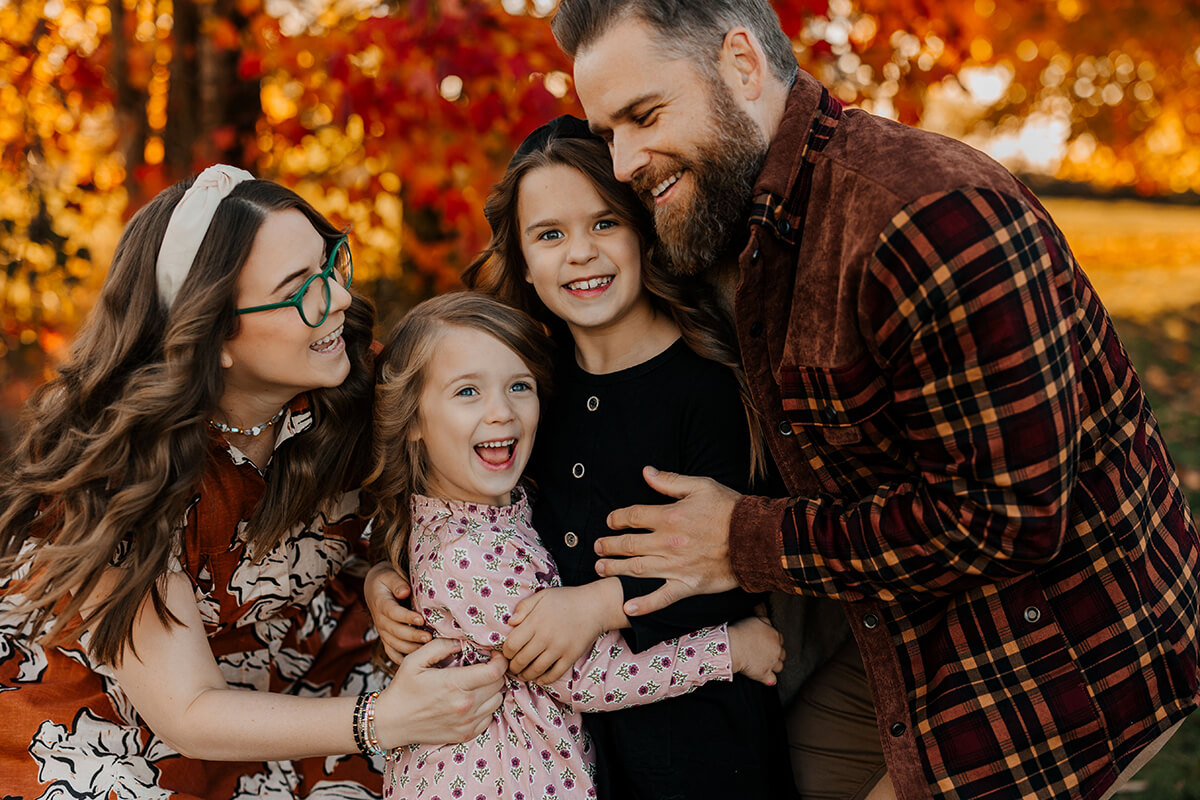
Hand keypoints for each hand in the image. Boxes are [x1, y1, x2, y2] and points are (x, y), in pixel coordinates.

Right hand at [364, 562, 430, 661]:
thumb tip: (404, 592)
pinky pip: (392, 652)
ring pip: (394, 644)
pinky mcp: (386, 638)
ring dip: (410, 648)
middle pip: (395, 631)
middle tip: (429, 638)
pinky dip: (402, 659)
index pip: (393, 612)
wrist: (375, 589)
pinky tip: (417, 663)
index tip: (421, 620)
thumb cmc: (387, 580)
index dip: (406, 617)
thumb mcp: (390, 575)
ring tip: (428, 649)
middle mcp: (380, 620)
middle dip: (413, 636)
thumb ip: (397, 583)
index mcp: (381, 603)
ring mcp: (383, 631)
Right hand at [375, 638, 507, 747]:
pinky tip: (472, 700)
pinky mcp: (466, 734)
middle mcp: (465, 706)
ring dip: (492, 690)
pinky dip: (486, 707)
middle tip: (484, 666)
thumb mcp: (415, 659)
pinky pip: (490, 717)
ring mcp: (467, 723)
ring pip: (497, 700)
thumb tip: (462, 642)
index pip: (495, 672)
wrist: (392, 722)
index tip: (495, 654)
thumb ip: (441, 645)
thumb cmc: (403, 688)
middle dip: (496, 672)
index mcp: (455, 685)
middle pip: (499, 684)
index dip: (500, 660)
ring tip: (477, 683)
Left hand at [502, 580, 625, 684]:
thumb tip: (510, 622)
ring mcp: (559, 648)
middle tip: (513, 667)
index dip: (505, 652)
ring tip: (523, 674)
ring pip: (535, 670)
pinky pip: (554, 674)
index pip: (511, 645)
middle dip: (513, 667)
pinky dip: (544, 680)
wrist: (595, 606)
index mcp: (535, 622)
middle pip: (521, 661)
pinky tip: (540, 678)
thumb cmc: (565, 599)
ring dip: (526, 676)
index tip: (507, 653)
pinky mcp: (571, 656)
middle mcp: (545, 637)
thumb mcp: (542, 595)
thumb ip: (523, 607)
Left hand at [599, 467, 741, 615]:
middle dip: (609, 545)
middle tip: (597, 546)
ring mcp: (677, 566)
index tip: (611, 521)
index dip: (617, 519)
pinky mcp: (688, 585)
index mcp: (669, 517)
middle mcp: (668, 543)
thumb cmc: (730, 510)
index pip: (633, 517)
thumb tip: (646, 472)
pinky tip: (628, 607)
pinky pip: (662, 597)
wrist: (757, 539)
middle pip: (629, 545)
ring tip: (600, 568)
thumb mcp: (701, 486)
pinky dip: (644, 604)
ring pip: (637, 569)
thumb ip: (670, 480)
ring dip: (615, 569)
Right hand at [728, 615, 784, 685]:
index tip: (766, 642)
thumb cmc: (741, 631)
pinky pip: (773, 680)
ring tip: (764, 664)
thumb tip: (768, 618)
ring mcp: (771, 663)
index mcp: (774, 635)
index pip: (780, 639)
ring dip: (774, 666)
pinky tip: (766, 678)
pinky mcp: (764, 674)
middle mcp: (776, 649)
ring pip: (779, 667)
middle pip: (782, 653)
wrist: (732, 646)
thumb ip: (765, 620)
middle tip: (765, 653)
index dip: (773, 641)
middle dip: (776, 654)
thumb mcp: (755, 620)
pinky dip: (770, 679)